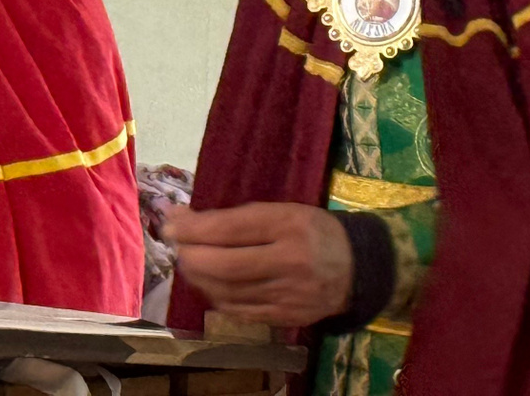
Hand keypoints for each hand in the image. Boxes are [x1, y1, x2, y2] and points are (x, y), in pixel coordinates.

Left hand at [164, 202, 352, 328]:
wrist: (357, 269)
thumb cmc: (314, 231)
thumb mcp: (284, 212)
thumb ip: (240, 218)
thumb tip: (187, 219)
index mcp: (290, 225)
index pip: (234, 228)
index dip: (196, 228)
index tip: (171, 224)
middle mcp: (290, 261)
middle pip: (228, 265)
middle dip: (193, 257)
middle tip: (176, 247)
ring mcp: (288, 294)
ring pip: (230, 292)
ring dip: (200, 278)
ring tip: (189, 263)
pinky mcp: (285, 317)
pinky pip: (241, 310)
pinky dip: (218, 297)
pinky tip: (210, 285)